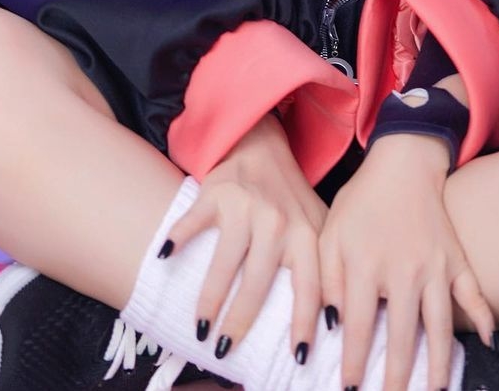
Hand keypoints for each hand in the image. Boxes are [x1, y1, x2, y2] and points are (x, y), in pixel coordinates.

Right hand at [164, 113, 327, 359]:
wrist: (262, 141)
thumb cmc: (289, 196)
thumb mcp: (315, 225)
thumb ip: (322, 265)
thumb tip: (334, 325)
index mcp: (306, 233)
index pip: (309, 285)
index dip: (305, 322)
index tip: (297, 357)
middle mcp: (277, 221)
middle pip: (259, 281)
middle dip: (241, 320)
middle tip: (225, 349)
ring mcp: (246, 205)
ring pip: (226, 260)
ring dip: (210, 298)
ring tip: (200, 327)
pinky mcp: (216, 192)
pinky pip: (195, 220)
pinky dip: (179, 238)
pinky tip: (164, 259)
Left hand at [321, 135, 493, 390]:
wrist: (403, 162)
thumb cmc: (362, 200)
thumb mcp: (330, 232)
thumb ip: (325, 278)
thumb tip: (328, 323)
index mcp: (366, 264)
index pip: (356, 325)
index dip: (352, 361)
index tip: (349, 388)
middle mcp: (403, 271)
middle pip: (400, 336)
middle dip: (395, 376)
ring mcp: (435, 267)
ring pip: (438, 326)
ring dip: (436, 364)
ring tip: (434, 390)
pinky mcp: (456, 259)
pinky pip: (472, 294)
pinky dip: (483, 318)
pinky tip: (488, 344)